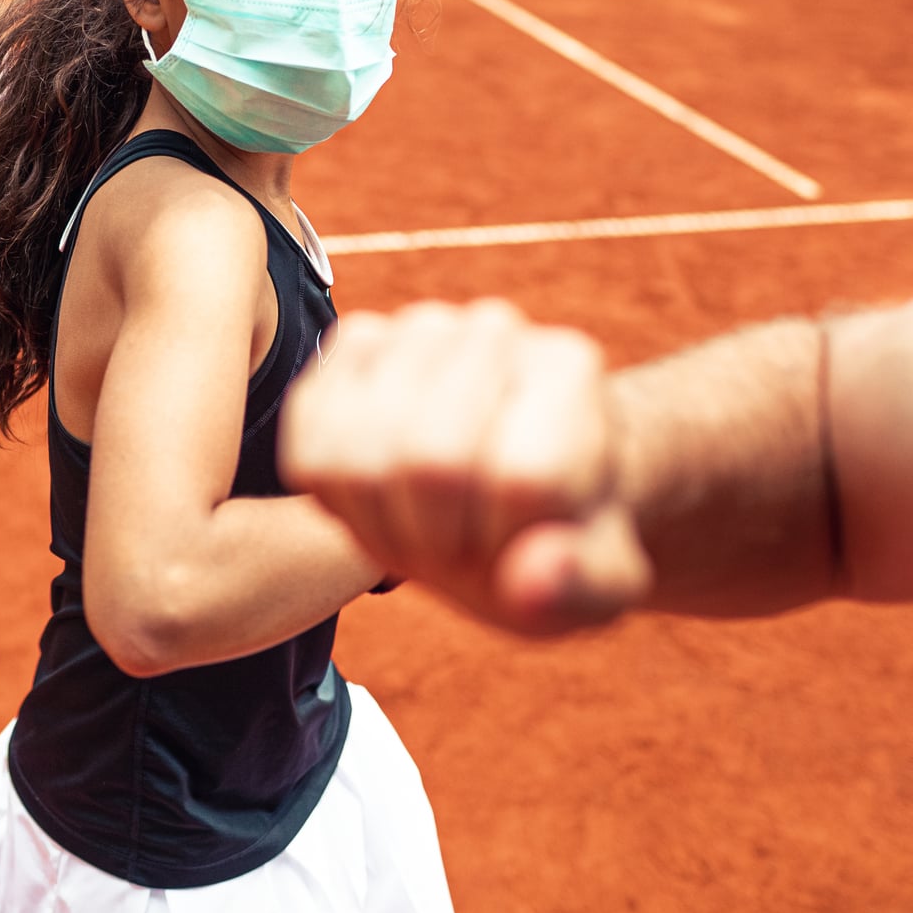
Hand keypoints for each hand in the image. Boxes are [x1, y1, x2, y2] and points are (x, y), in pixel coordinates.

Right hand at [281, 300, 651, 636]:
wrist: (516, 483)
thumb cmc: (556, 534)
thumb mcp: (602, 578)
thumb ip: (582, 586)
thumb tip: (529, 586)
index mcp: (570, 366)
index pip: (522, 479)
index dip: (504, 543)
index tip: (520, 551)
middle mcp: (494, 326)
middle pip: (431, 462)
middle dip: (438, 537)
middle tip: (460, 547)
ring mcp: (415, 327)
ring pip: (363, 450)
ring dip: (385, 518)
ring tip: (426, 522)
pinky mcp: (352, 345)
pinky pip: (311, 426)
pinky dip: (334, 484)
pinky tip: (380, 493)